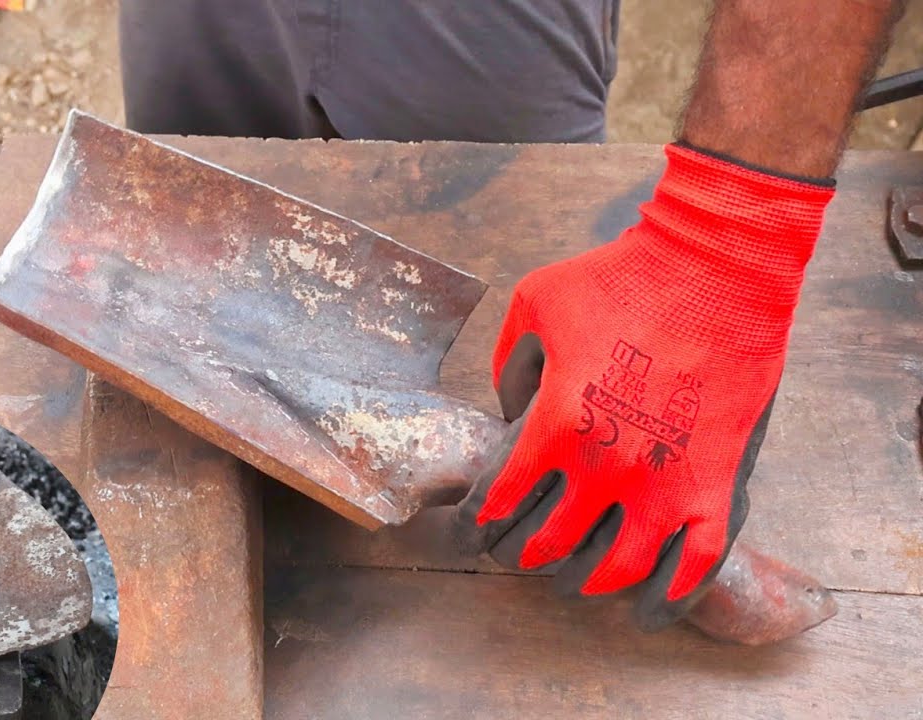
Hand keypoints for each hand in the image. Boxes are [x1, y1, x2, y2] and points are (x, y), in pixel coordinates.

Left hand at [451, 144, 833, 628]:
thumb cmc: (619, 277)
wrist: (715, 265)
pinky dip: (668, 595)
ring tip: (577, 580)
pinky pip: (693, 564)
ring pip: (616, 569)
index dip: (482, 523)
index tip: (477, 530)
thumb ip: (509, 367)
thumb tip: (508, 415)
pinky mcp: (716, 485)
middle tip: (518, 556)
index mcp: (555, 423)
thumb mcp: (534, 306)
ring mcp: (664, 482)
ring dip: (588, 582)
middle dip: (525, 556)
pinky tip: (647, 608)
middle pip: (550, 544)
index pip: (501, 500)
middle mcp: (606, 465)